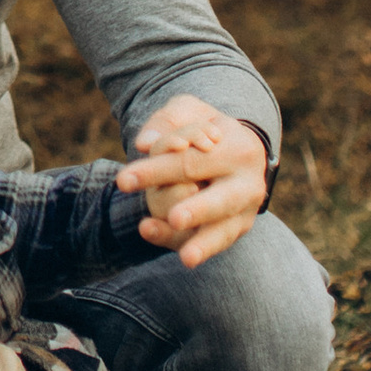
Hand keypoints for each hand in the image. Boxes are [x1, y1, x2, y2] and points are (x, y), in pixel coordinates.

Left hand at [119, 100, 270, 266]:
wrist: (240, 152)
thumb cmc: (208, 130)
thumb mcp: (190, 112)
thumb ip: (167, 122)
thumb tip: (144, 144)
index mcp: (239, 150)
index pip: (192, 162)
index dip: (156, 171)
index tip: (123, 181)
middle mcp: (247, 186)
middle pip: (218, 199)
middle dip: (196, 209)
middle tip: (175, 217)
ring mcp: (243, 213)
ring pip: (223, 232)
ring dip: (204, 244)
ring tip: (186, 258)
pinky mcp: (234, 232)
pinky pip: (210, 243)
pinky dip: (186, 245)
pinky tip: (163, 243)